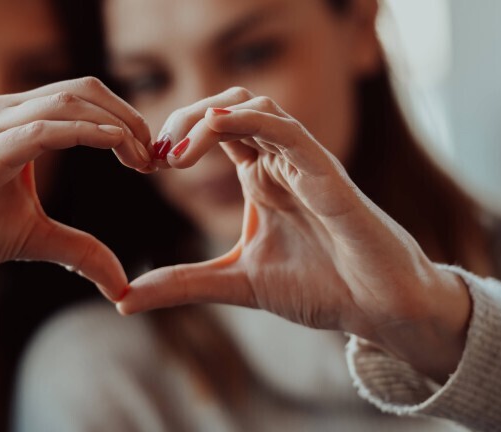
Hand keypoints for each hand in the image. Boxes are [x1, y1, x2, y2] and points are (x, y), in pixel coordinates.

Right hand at [0, 77, 150, 298]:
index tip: (149, 160)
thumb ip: (78, 251)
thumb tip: (119, 282)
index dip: (124, 123)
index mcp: (18, 122)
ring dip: (116, 124)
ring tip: (142, 159)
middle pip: (84, 90)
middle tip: (154, 157)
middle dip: (129, 118)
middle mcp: (7, 112)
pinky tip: (114, 148)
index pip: (84, 100)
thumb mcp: (32, 238)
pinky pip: (44, 128)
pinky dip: (86, 132)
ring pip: (69, 101)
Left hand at [122, 88, 470, 378]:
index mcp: (261, 178)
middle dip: (183, 118)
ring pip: (253, 105)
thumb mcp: (235, 283)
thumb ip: (182, 284)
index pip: (212, 132)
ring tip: (174, 152)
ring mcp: (303, 162)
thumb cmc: (320, 288)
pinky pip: (286, 128)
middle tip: (153, 153)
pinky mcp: (326, 171)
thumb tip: (123, 299)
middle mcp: (280, 162)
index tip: (144, 164)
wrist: (377, 309)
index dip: (174, 137)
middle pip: (226, 106)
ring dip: (206, 115)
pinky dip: (246, 119)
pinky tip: (211, 131)